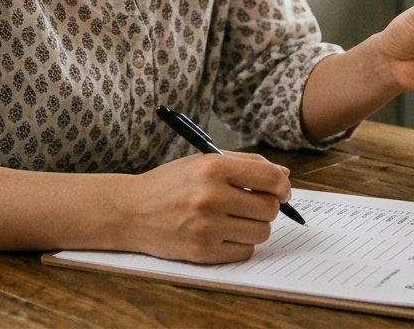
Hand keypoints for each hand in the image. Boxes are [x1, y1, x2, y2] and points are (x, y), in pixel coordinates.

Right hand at [111, 151, 290, 262]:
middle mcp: (211, 196)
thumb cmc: (170, 184)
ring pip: (261, 232)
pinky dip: (240, 244)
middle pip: (269, 208)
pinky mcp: (202, 252)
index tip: (282, 190)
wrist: (130, 211)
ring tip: (235, 219)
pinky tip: (223, 234)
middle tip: (252, 204)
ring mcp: (206, 227)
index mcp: (213, 168)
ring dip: (254, 226)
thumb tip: (284, 176)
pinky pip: (245, 251)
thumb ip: (246, 164)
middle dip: (267, 206)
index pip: (270, 178)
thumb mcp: (203, 161)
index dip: (283, 186)